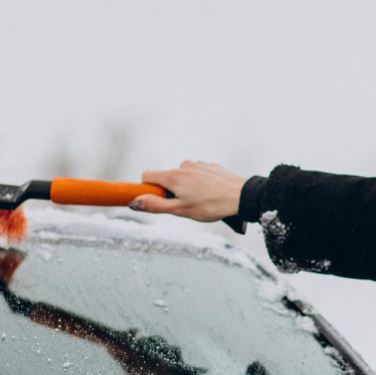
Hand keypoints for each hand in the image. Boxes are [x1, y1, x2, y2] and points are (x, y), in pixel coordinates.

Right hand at [130, 160, 245, 221]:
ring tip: (203, 200)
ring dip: (187, 187)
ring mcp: (198, 164)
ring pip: (183, 176)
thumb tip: (134, 202)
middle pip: (166, 177)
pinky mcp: (211, 166)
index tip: (158, 199)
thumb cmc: (211, 206)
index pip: (147, 175)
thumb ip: (156, 206)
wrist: (241, 196)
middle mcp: (184, 166)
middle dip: (171, 191)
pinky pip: (198, 174)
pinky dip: (200, 183)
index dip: (149, 189)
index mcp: (173, 176)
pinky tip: (212, 193)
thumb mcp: (180, 210)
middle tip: (187, 205)